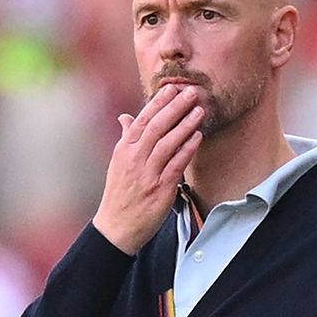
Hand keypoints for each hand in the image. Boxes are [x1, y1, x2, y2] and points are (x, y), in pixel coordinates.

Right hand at [93, 84, 203, 254]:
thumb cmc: (120, 194)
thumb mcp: (118, 163)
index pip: (142, 120)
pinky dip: (187, 149)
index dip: (158, 103)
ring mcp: (147, 173)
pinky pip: (176, 164)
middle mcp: (134, 159)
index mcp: (124, 150)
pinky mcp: (160, 188)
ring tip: (200, 110)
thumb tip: (125, 117)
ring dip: (185, 124)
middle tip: (191, 92)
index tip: (172, 89)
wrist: (116, 227)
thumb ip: (125, 138)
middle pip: (156, 127)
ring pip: (167, 142)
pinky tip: (198, 137)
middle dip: (175, 107)